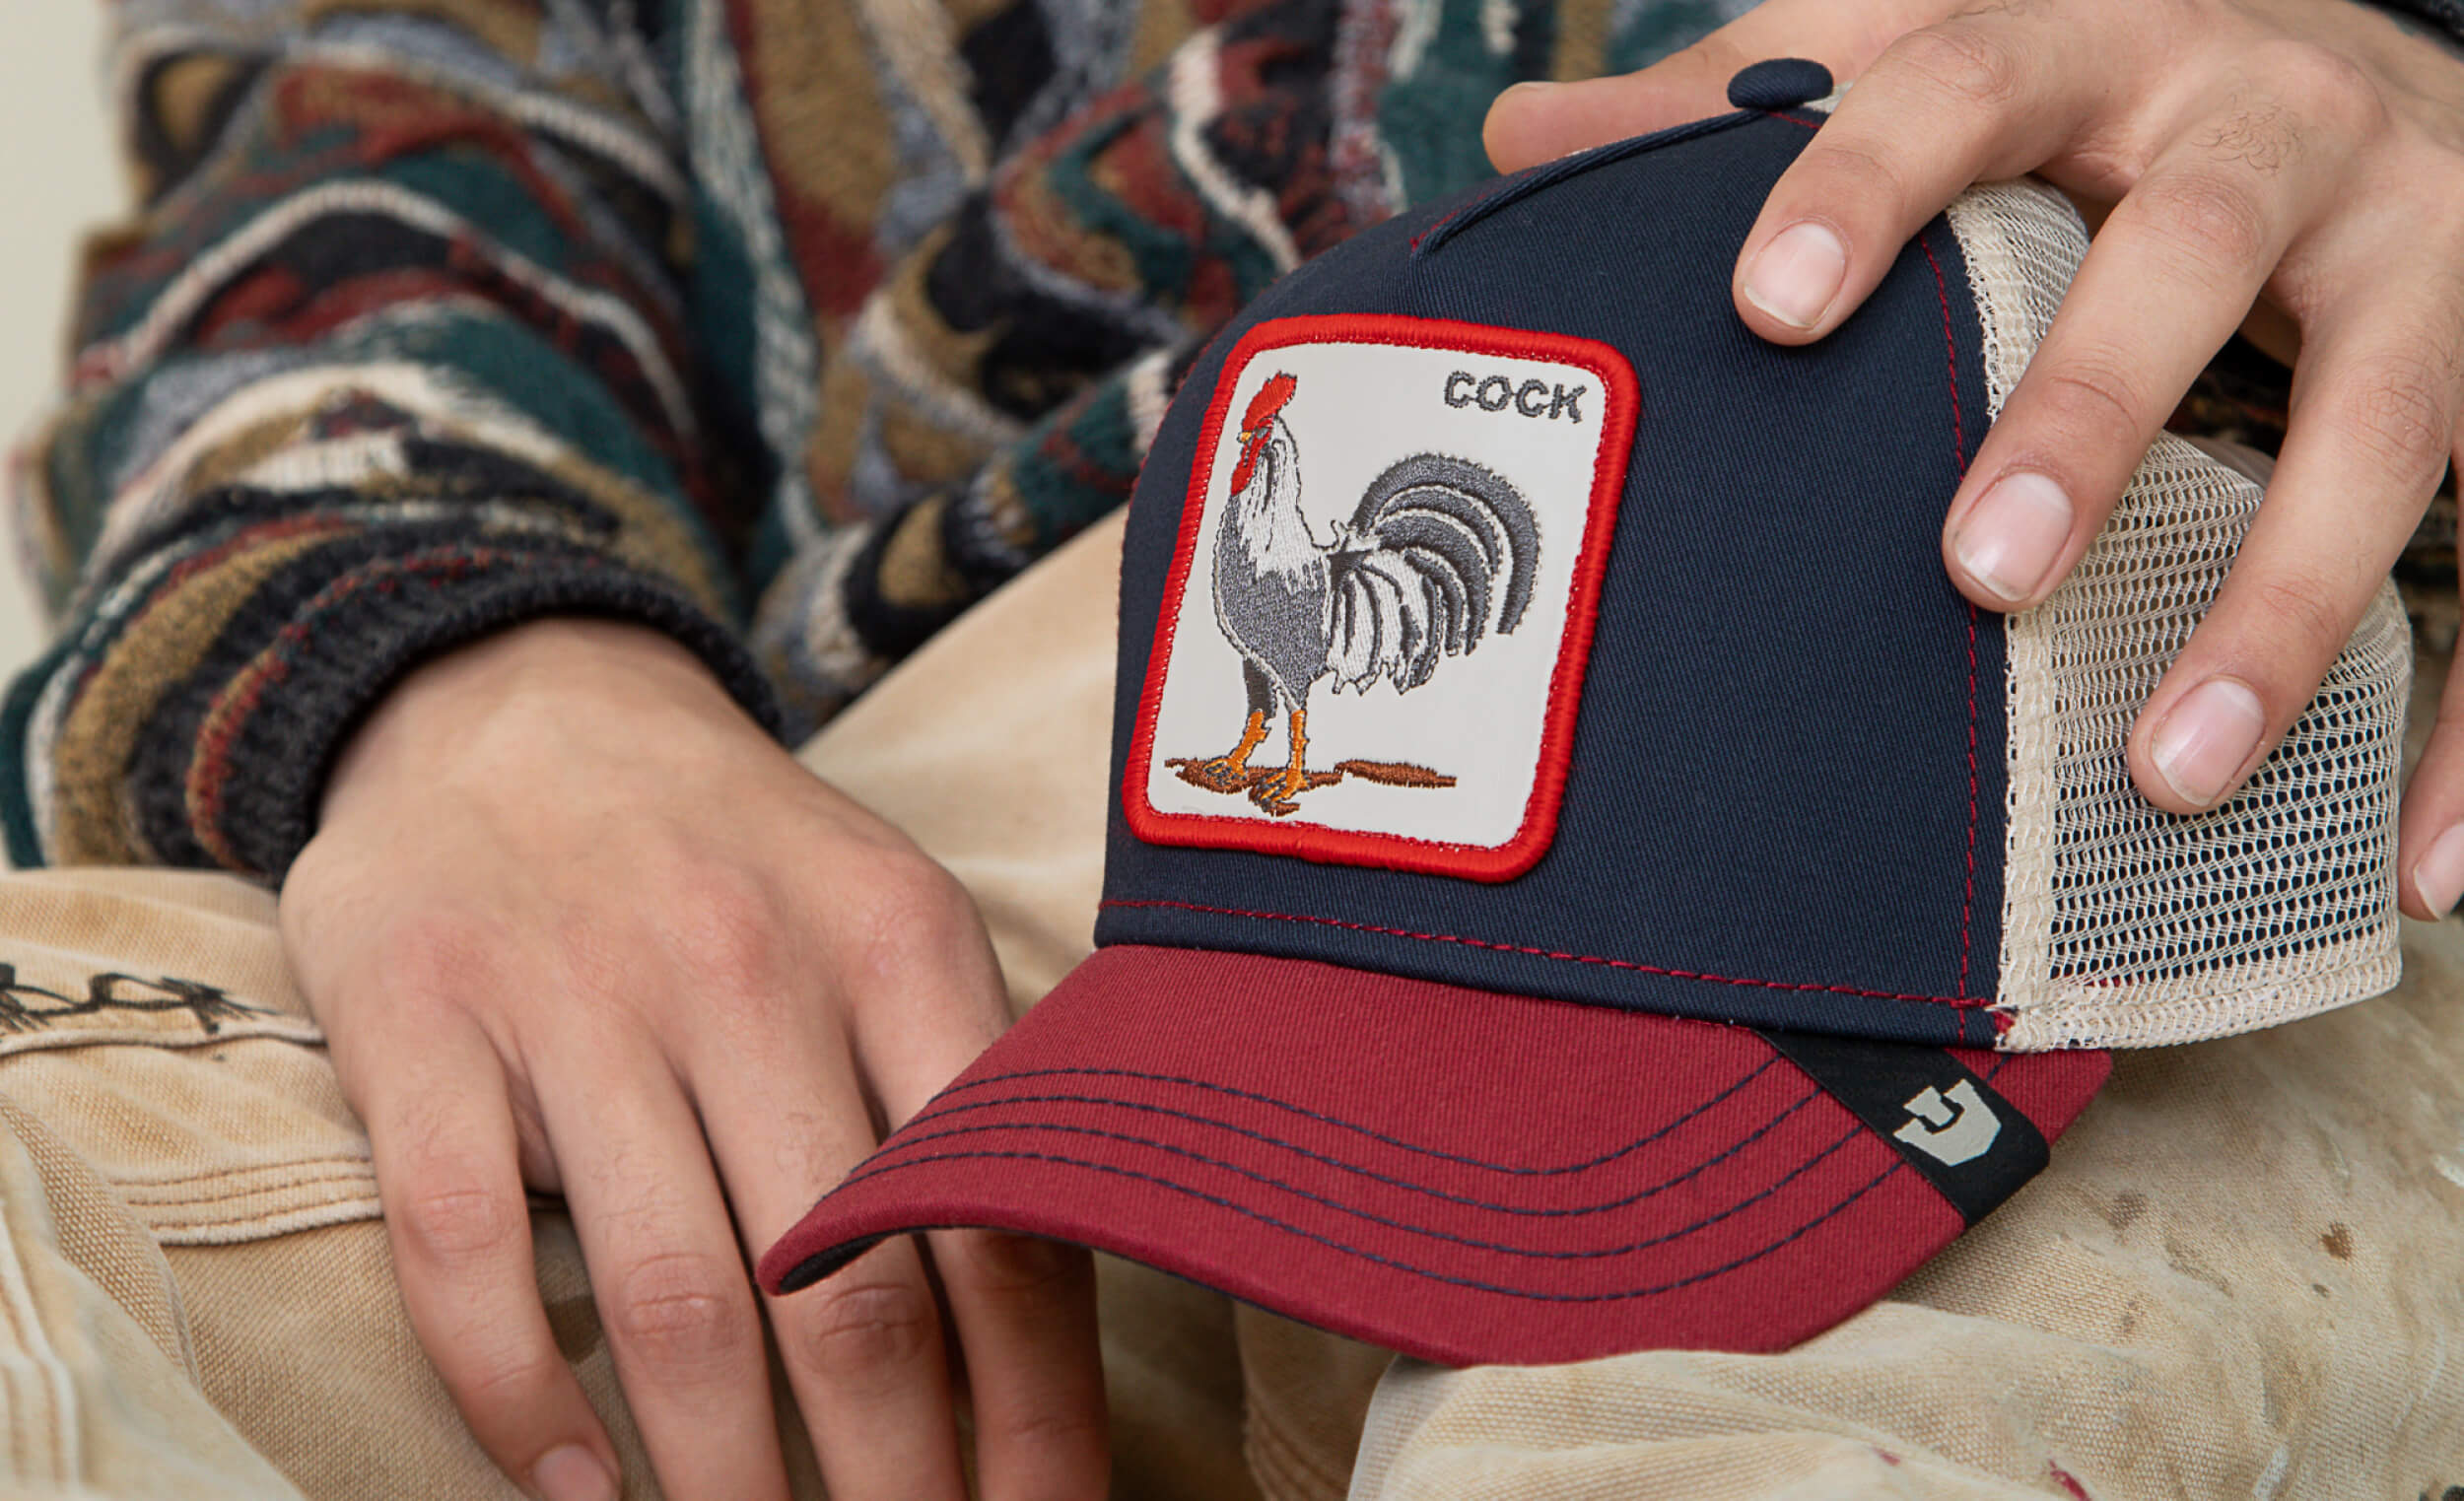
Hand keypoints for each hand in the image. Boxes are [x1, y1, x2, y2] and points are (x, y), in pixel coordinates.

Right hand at [281, 619, 1105, 1500]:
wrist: (517, 701)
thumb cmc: (735, 858)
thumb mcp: (883, 923)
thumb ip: (959, 1095)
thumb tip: (1045, 1335)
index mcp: (898, 942)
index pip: (997, 1219)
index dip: (1034, 1410)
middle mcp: (747, 966)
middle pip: (847, 1293)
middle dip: (897, 1483)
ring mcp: (575, 993)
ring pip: (671, 1300)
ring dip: (727, 1481)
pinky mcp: (421, 1020)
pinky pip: (468, 1252)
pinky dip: (518, 1398)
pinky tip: (575, 1492)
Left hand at [1486, 0, 2463, 915]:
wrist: (2371, 56)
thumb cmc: (2103, 87)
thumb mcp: (1940, 50)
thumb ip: (1755, 98)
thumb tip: (1527, 134)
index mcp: (2103, 40)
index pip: (1970, 80)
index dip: (1866, 182)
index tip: (1766, 311)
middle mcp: (2276, 125)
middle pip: (2193, 250)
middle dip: (2093, 410)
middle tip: (1978, 570)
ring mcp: (2427, 245)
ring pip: (2389, 414)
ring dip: (2290, 599)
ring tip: (2171, 771)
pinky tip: (2421, 871)